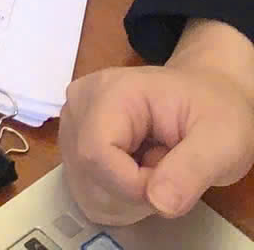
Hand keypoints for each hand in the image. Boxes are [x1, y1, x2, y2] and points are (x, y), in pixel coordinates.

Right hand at [61, 24, 253, 221]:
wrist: (208, 98)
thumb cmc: (216, 113)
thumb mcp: (221, 142)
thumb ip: (192, 170)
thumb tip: (159, 203)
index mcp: (111, 92)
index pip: (96, 154)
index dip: (133, 185)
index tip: (171, 183)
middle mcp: (80, 104)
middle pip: (87, 174)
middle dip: (133, 195)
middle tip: (168, 174)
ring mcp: (74, 124)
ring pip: (86, 190)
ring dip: (128, 200)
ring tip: (156, 171)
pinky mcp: (76, 144)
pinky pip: (89, 192)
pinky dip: (119, 200)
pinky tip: (140, 176)